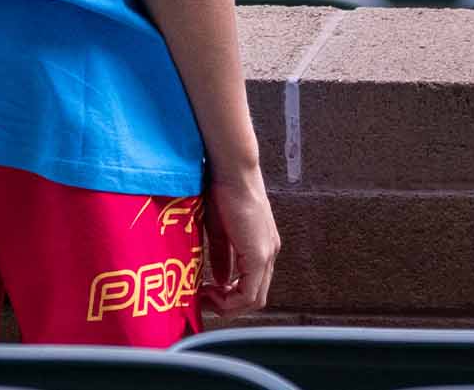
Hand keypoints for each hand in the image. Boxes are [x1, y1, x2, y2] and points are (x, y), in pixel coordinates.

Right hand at [201, 165, 279, 314]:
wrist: (231, 169)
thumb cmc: (223, 189)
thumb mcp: (220, 229)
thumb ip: (223, 255)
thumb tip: (221, 279)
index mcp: (262, 244)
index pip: (252, 284)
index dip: (229, 295)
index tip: (206, 292)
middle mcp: (269, 252)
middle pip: (255, 297)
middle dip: (228, 304)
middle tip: (204, 299)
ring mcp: (267, 254)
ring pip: (254, 299)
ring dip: (228, 305)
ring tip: (205, 297)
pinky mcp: (259, 255)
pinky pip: (249, 293)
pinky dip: (229, 300)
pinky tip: (210, 291)